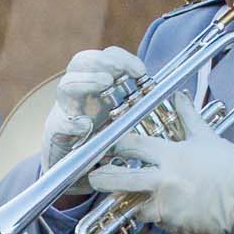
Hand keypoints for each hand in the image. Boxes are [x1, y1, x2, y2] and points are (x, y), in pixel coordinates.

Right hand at [43, 47, 147, 170]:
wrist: (77, 175)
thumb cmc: (105, 145)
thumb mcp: (127, 122)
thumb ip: (142, 108)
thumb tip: (177, 98)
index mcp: (97, 87)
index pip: (104, 59)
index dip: (120, 58)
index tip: (141, 70)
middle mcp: (78, 94)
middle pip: (80, 63)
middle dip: (100, 61)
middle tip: (119, 70)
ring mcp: (64, 112)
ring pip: (66, 86)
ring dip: (85, 81)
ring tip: (104, 83)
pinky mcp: (55, 136)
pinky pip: (58, 125)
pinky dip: (70, 123)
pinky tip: (84, 126)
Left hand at [90, 92, 233, 233]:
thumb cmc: (229, 166)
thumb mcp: (206, 137)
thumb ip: (187, 116)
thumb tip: (179, 96)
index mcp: (170, 154)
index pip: (131, 145)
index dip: (114, 145)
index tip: (103, 145)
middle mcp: (163, 180)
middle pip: (119, 180)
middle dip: (101, 178)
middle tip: (93, 177)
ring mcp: (167, 205)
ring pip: (131, 205)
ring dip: (126, 201)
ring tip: (121, 196)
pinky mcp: (174, 224)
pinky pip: (154, 220)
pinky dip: (154, 215)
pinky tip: (158, 207)